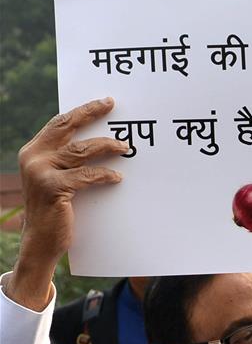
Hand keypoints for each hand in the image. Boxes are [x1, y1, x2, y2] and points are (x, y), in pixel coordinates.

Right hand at [9, 97, 126, 309]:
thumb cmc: (56, 207)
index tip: (106, 102)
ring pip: (81, 150)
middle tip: (112, 105)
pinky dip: (105, 175)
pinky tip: (117, 177)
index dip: (83, 111)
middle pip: (67, 127)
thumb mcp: (57, 177)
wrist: (41, 241)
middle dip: (91, 113)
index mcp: (34, 151)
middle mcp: (34, 157)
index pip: (60, 123)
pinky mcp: (52, 188)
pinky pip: (86, 175)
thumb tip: (101, 140)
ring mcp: (40, 172)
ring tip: (125, 147)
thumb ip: (67, 159)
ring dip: (107, 146)